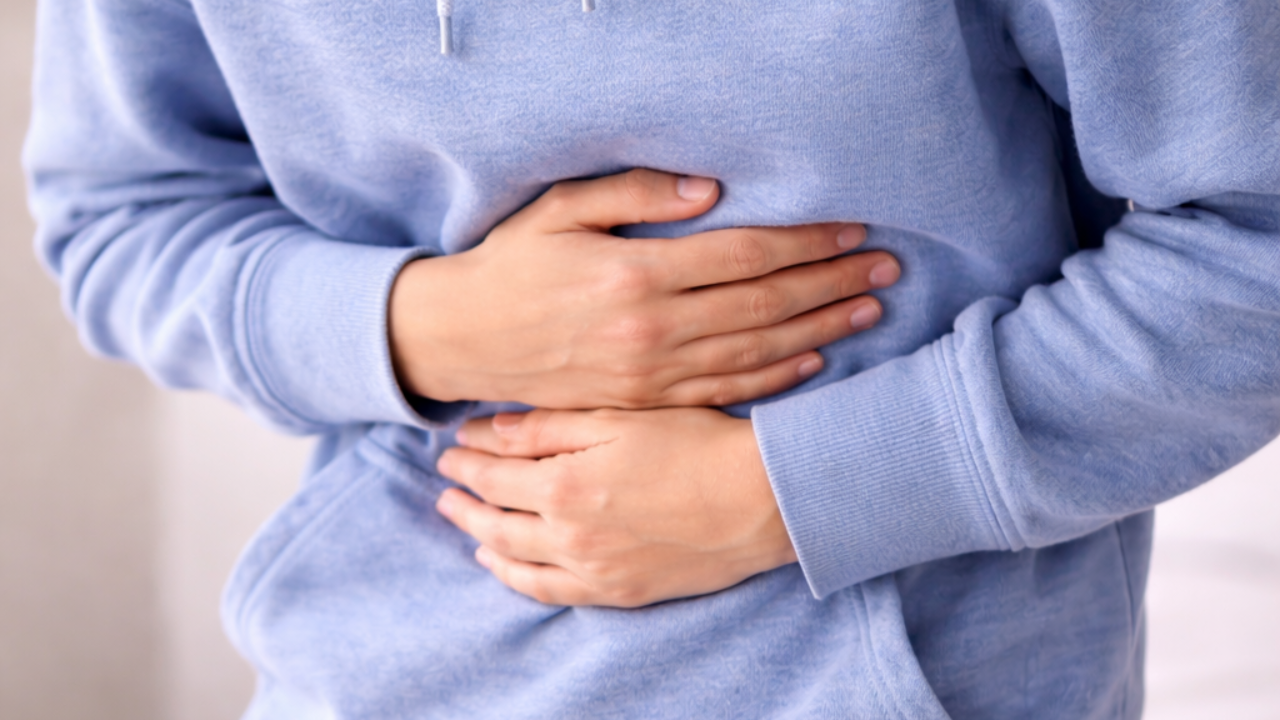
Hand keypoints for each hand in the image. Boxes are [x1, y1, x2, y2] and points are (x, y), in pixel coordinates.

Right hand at [390, 169, 898, 408]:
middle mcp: (651, 330)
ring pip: (756, 353)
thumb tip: (713, 190)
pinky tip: (814, 362)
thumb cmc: (512, 265)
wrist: (465, 340)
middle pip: (764, 305)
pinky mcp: (646, 403)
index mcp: (635, 275)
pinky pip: (724, 393)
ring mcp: (651, 375)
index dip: (804, 242)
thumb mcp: (560, 211)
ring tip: (867, 310)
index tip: (851, 229)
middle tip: (884, 268)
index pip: (743, 256)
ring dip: (820, 330)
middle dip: (830, 284)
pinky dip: (775, 379)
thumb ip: (636, 195)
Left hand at [434, 408, 796, 606]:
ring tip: (464, 521)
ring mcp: (592, 569)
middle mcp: (568, 535)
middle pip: (494, 520)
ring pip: (514, 559)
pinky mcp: (619, 592)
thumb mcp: (620, 418)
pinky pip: (549, 592)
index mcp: (564, 485)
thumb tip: (490, 431)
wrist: (761, 499)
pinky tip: (502, 564)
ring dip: (481, 538)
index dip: (466, 460)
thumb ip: (550, 427)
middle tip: (445, 485)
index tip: (450, 448)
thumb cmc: (697, 444)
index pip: (493, 474)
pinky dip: (516, 578)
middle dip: (463, 500)